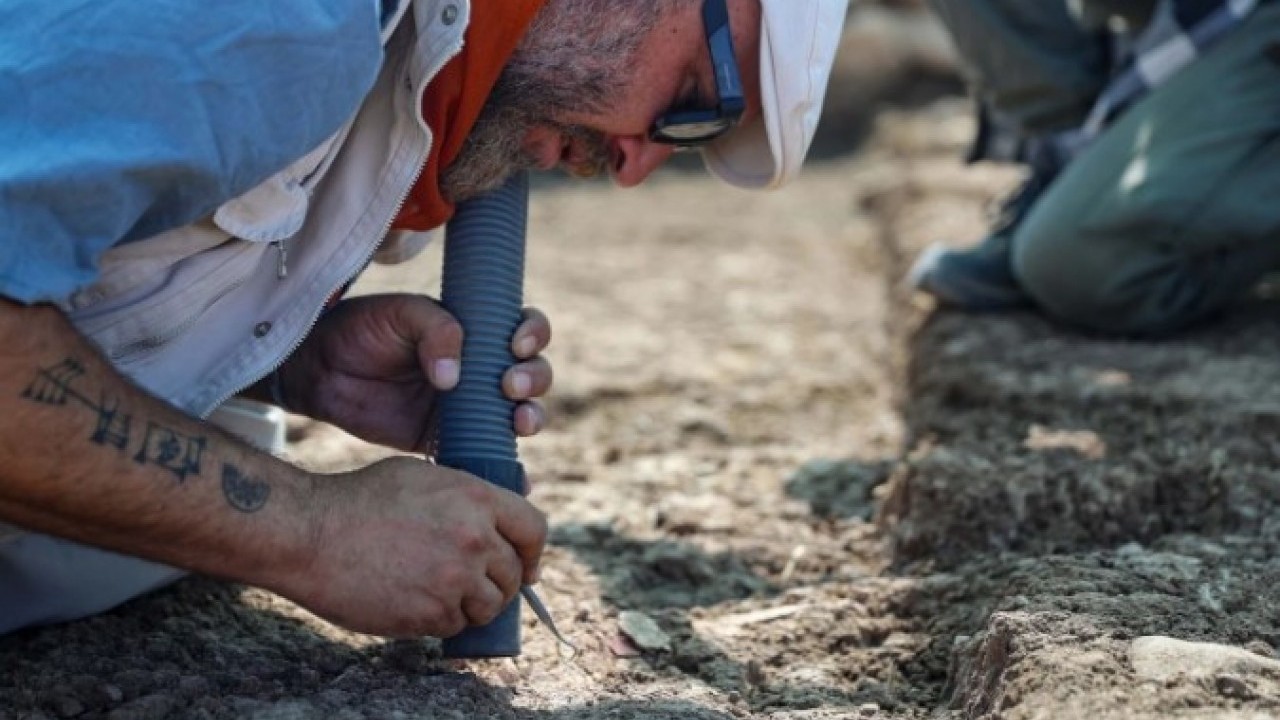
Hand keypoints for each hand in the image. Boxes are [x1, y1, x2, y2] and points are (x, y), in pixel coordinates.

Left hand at [277, 294, 552, 451]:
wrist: (319, 370)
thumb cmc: (362, 329)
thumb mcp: (400, 314)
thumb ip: (434, 331)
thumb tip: (453, 378)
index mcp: (478, 329)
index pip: (524, 327)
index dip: (533, 334)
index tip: (515, 346)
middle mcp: (483, 367)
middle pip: (534, 374)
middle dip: (533, 380)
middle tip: (508, 386)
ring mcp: (470, 406)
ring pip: (520, 414)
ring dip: (530, 418)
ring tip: (517, 422)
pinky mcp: (448, 439)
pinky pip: (486, 454)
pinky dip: (507, 470)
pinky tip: (516, 479)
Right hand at [282, 457, 546, 636]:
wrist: (312, 533)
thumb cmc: (360, 499)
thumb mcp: (423, 477)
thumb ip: (466, 498)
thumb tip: (495, 521)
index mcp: (477, 498)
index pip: (535, 529)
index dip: (533, 551)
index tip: (526, 564)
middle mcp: (474, 539)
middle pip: (514, 573)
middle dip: (501, 581)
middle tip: (475, 583)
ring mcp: (455, 579)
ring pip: (490, 605)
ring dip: (474, 604)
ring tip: (446, 594)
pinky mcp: (431, 613)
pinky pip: (456, 625)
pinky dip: (444, 619)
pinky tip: (419, 602)